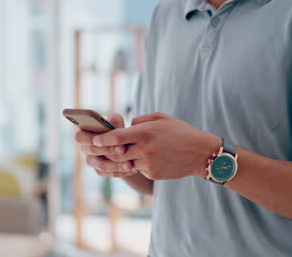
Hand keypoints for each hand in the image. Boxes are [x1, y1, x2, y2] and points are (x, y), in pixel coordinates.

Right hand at [75, 114, 137, 177]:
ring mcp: (92, 161)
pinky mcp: (100, 171)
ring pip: (101, 165)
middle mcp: (85, 148)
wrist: (126, 144)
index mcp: (84, 134)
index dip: (90, 138)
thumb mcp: (117, 122)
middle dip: (108, 150)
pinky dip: (121, 172)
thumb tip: (111, 122)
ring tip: (130, 164)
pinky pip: (109, 173)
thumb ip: (113, 120)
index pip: (79, 137)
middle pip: (92, 151)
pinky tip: (132, 169)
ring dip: (116, 165)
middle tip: (123, 149)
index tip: (104, 137)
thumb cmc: (117, 129)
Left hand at [92, 112, 220, 179]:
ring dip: (119, 158)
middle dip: (102, 151)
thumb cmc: (181, 132)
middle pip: (116, 153)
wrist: (201, 153)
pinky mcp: (152, 174)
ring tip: (110, 154)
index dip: (102, 139)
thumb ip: (141, 120)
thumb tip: (126, 126)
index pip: (116, 137)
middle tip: (89, 149)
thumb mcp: (161, 118)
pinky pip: (137, 168)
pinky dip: (135, 164)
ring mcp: (148, 163)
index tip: (93, 139)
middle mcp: (145, 149)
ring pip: (125, 162)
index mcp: (146, 132)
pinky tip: (140, 159)